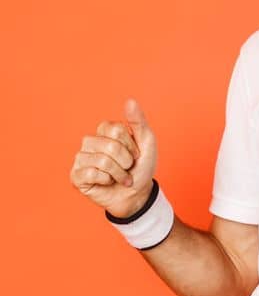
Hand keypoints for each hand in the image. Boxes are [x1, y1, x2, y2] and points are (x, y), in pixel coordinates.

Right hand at [70, 98, 159, 217]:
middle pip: (110, 146)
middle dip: (126, 161)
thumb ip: (138, 121)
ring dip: (118, 173)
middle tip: (127, 167)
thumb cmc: (141, 167)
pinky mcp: (76, 175)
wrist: (137, 194)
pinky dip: (106, 180)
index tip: (135, 153)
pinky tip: (107, 182)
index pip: (116, 130)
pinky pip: (91, 174)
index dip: (131, 145)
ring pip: (101, 161)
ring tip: (120, 177)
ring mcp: (81, 158)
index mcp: (105, 131)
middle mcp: (90, 142)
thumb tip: (130, 101)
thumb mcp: (146, 142)